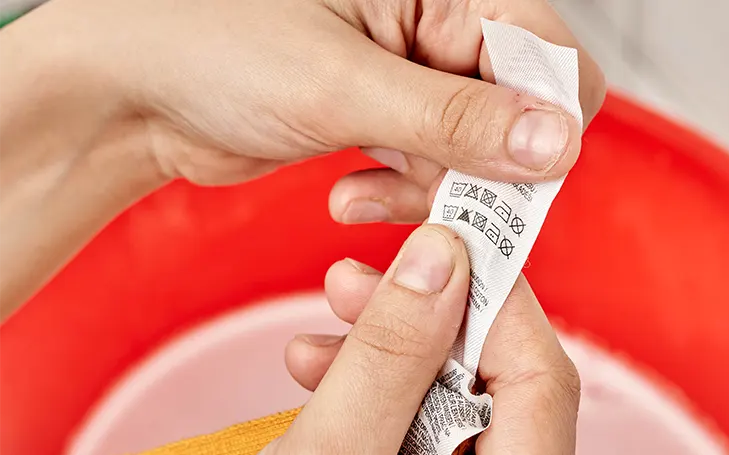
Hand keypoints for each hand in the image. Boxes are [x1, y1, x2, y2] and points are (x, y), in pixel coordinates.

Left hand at [15, 0, 603, 189]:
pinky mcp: (385, 116)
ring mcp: (410, 73)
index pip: (545, 49)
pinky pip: (429, 166)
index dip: (545, 119)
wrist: (135, 89)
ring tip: (367, 196)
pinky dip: (402, 191)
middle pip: (517, 107)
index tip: (518, 178)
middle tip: (440, 207)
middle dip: (484, 170)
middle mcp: (432, 22)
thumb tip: (556, 142)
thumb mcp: (341, 84)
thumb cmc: (210, 46)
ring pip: (476, 149)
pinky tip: (351, 195)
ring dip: (434, 189)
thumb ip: (455, 118)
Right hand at [279, 226, 580, 453]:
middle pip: (496, 376)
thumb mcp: (334, 448)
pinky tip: (318, 373)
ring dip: (382, 351)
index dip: (488, 298)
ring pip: (449, 393)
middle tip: (350, 283)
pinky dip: (373, 389)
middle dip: (418, 318)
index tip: (435, 243)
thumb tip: (438, 257)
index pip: (539, 373)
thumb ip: (390, 358)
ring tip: (314, 339)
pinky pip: (420, 418)